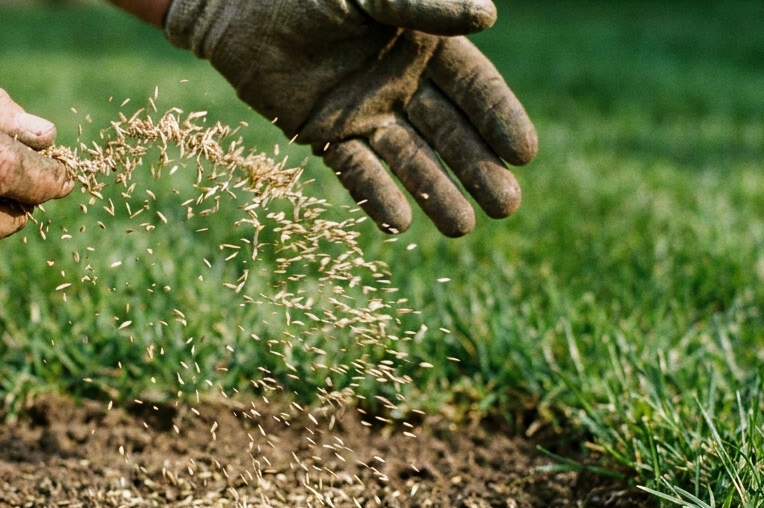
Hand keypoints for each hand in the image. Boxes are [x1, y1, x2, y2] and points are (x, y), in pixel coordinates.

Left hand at [165, 0, 536, 236]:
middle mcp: (400, 84)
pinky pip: (355, 171)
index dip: (499, 119)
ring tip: (462, 229)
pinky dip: (375, 196)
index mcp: (424, 46)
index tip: (524, 154)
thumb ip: (424, 5)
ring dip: (436, 193)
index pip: (473, 89)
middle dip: (477, 168)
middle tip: (506, 207)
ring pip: (408, 159)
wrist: (238, 5)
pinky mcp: (322, 134)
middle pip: (449, 133)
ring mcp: (363, 113)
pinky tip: (400, 224)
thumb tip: (487, 17)